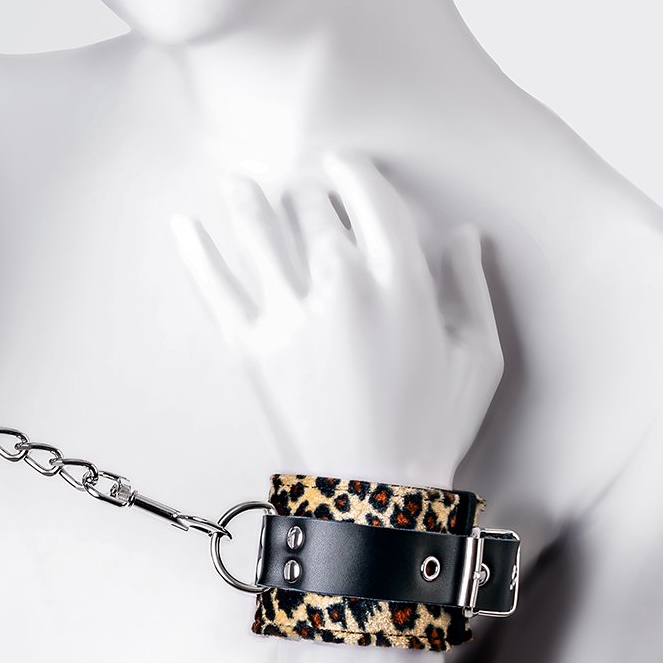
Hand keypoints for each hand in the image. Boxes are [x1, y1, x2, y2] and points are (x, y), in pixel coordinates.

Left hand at [173, 155, 502, 485]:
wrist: (371, 496)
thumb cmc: (433, 427)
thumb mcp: (479, 356)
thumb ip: (471, 285)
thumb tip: (464, 233)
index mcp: (400, 280)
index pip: (368, 195)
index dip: (351, 171)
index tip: (342, 166)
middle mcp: (340, 285)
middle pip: (311, 209)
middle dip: (305, 193)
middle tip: (300, 190)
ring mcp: (288, 314)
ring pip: (259, 231)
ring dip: (248, 199)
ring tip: (239, 182)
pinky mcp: (248, 346)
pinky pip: (215, 285)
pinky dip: (196, 251)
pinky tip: (183, 224)